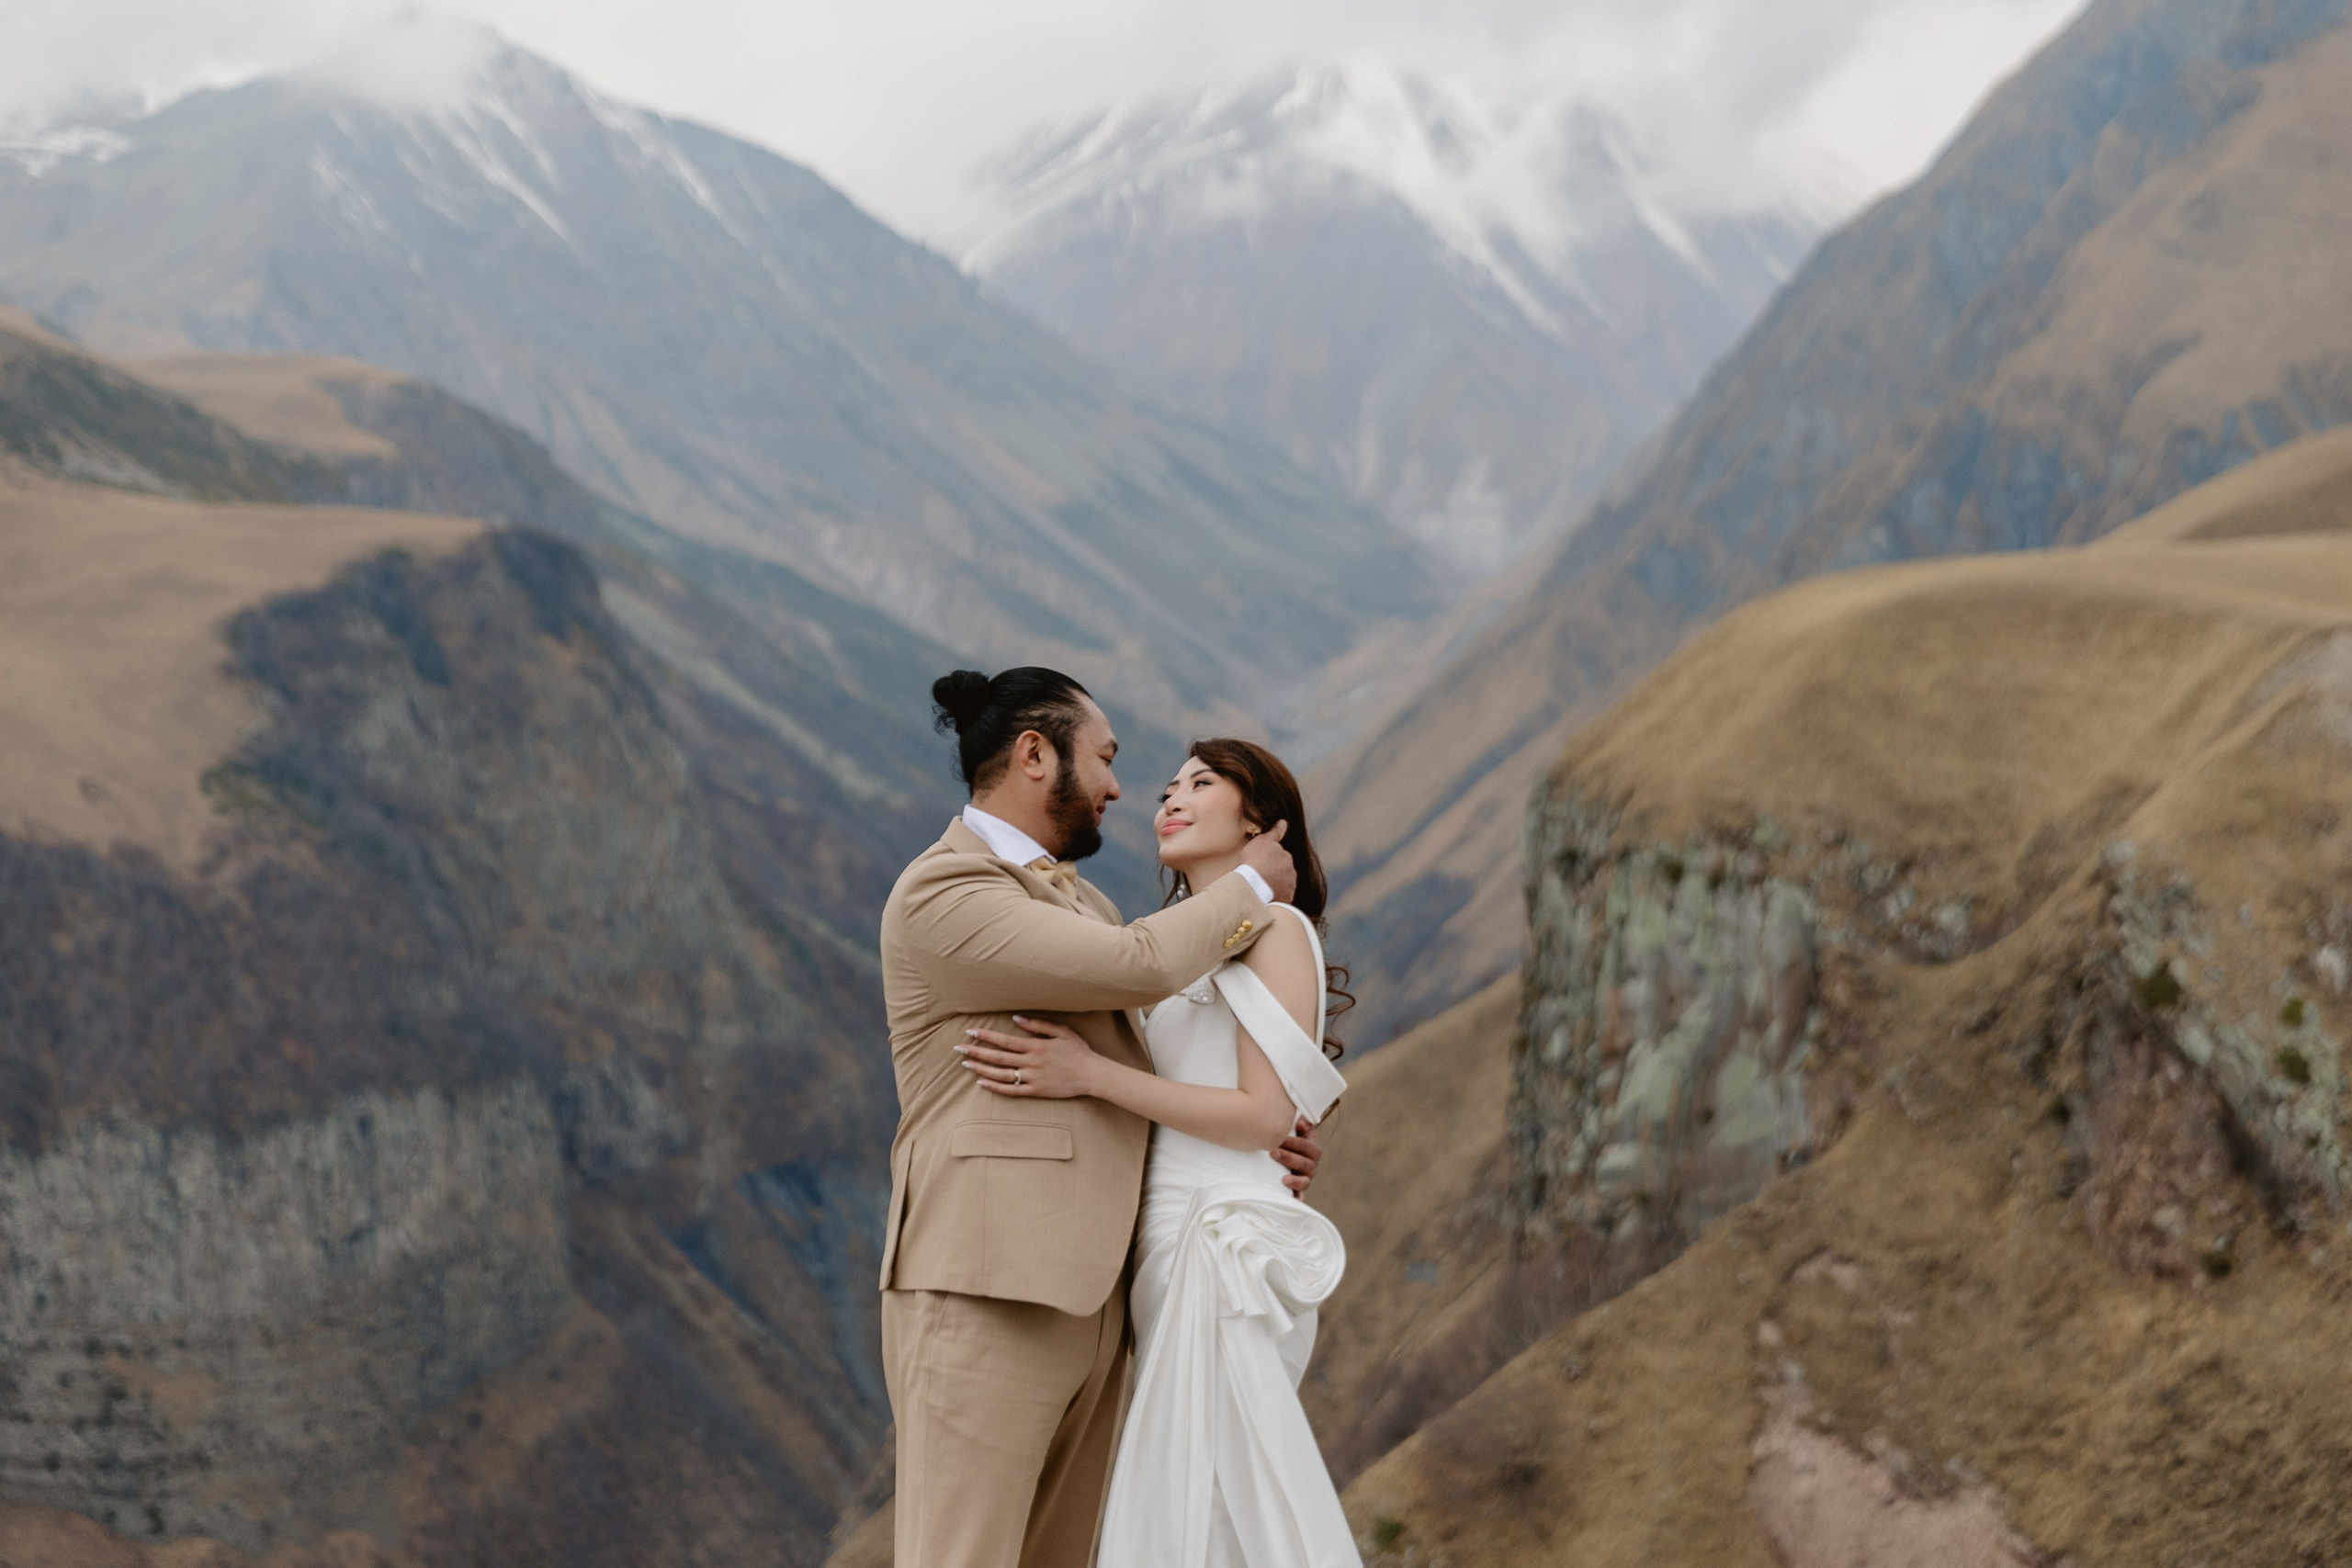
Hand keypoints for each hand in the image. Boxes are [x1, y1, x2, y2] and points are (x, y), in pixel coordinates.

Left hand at [959, 1016, 1097, 1098]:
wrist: (1092, 1075)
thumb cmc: (1078, 1051)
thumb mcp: (1062, 1031)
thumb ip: (1038, 1025)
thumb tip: (1017, 1019)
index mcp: (1036, 1046)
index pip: (1005, 1040)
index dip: (986, 1036)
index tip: (971, 1032)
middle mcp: (1031, 1062)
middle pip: (998, 1057)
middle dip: (977, 1052)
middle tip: (959, 1048)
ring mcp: (1033, 1078)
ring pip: (1001, 1075)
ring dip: (982, 1069)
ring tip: (966, 1064)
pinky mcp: (1036, 1091)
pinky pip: (1012, 1091)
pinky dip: (996, 1088)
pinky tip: (982, 1084)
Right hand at [1240, 821, 1297, 903]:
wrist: (1253, 885)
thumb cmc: (1255, 861)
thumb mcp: (1262, 841)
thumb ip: (1274, 833)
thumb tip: (1283, 822)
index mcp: (1287, 857)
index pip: (1280, 857)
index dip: (1269, 860)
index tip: (1260, 864)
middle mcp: (1292, 871)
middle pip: (1283, 871)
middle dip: (1275, 873)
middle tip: (1260, 875)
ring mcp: (1290, 886)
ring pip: (1283, 884)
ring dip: (1276, 885)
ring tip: (1261, 887)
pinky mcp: (1286, 899)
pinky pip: (1281, 897)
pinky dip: (1276, 896)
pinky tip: (1266, 896)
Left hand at [1272, 1115, 1320, 1197]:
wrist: (1285, 1152)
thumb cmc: (1288, 1137)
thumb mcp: (1296, 1128)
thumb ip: (1300, 1123)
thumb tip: (1300, 1123)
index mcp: (1312, 1149)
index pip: (1307, 1146)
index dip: (1294, 1143)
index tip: (1280, 1138)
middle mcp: (1311, 1165)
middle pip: (1305, 1164)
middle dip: (1289, 1158)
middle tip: (1273, 1153)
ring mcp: (1305, 1178)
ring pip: (1304, 1181)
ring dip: (1295, 1180)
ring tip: (1284, 1179)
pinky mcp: (1297, 1189)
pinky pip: (1299, 1196)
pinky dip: (1297, 1199)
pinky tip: (1294, 1200)